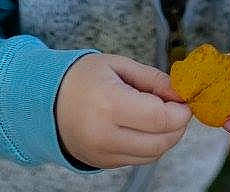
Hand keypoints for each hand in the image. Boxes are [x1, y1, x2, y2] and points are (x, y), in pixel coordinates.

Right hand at [55, 52, 191, 168]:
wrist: (44, 101)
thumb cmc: (81, 78)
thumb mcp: (118, 66)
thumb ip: (153, 79)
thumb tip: (180, 93)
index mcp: (109, 104)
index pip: (160, 118)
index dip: (180, 110)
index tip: (184, 99)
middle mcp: (105, 134)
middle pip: (161, 141)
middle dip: (178, 126)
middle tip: (178, 108)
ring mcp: (102, 153)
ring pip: (152, 154)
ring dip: (166, 137)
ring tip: (160, 115)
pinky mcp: (101, 163)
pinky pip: (138, 159)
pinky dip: (149, 144)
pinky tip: (144, 126)